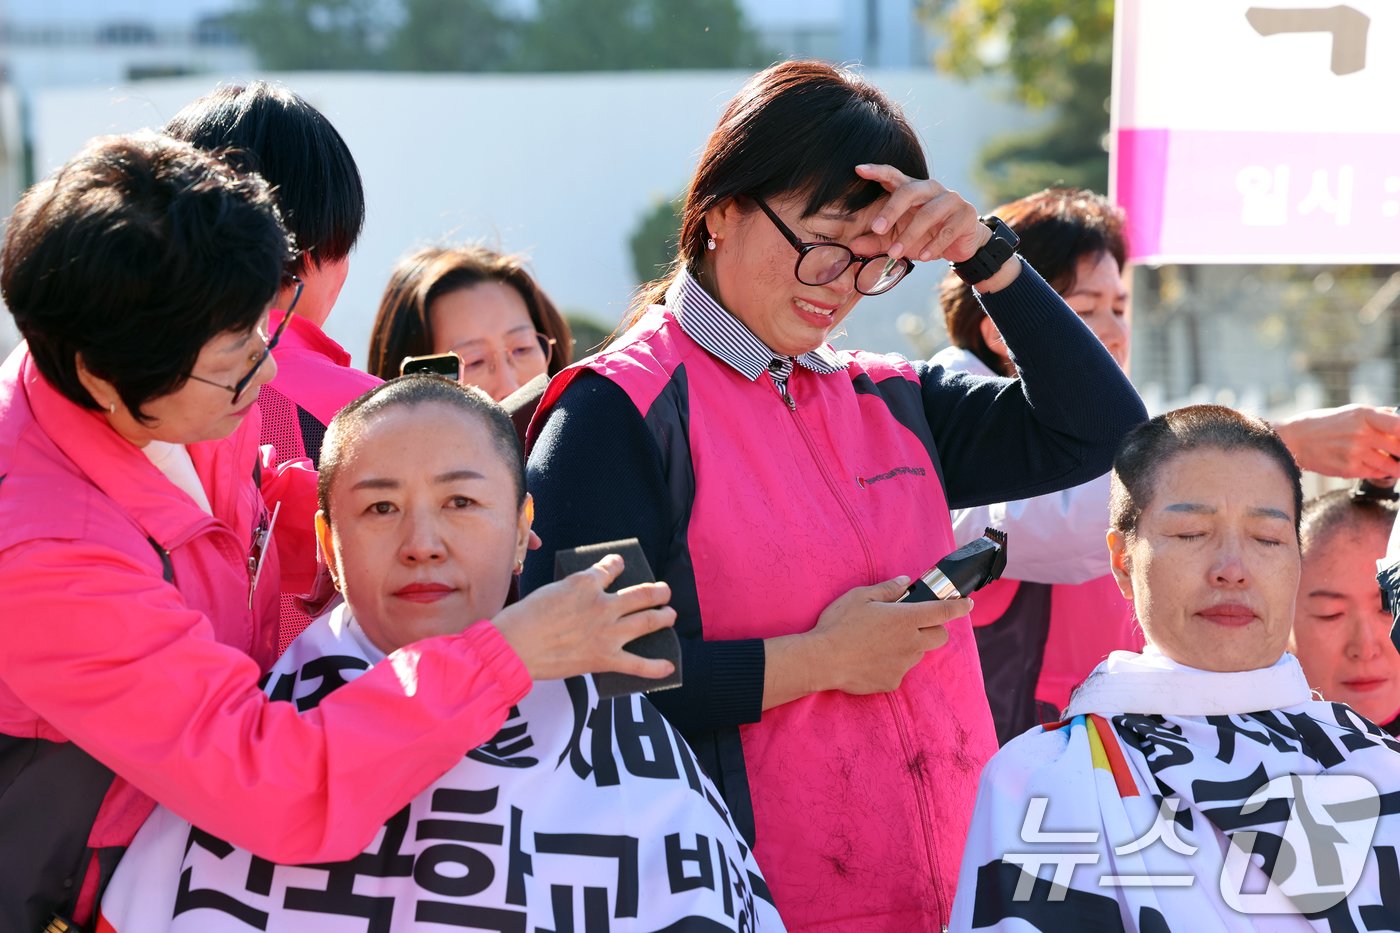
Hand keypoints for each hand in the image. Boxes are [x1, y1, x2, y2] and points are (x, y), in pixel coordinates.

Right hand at [492, 554, 675, 681]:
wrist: (514, 646)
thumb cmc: (524, 617)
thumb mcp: (551, 590)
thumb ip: (574, 591)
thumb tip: (585, 595)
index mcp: (586, 582)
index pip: (611, 568)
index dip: (618, 564)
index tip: (620, 564)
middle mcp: (603, 604)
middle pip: (642, 594)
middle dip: (658, 592)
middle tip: (664, 592)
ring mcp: (607, 632)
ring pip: (647, 622)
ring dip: (663, 618)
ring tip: (670, 616)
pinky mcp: (604, 658)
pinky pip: (638, 665)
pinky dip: (656, 667)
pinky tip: (670, 667)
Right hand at [809, 576, 971, 694]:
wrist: (822, 660)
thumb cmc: (839, 624)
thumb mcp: (860, 597)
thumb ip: (887, 590)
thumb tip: (904, 582)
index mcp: (905, 618)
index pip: (942, 611)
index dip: (959, 606)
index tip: (967, 603)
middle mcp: (910, 643)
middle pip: (939, 637)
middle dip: (933, 628)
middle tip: (911, 623)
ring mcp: (903, 665)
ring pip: (917, 653)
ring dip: (908, 646)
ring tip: (879, 642)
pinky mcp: (892, 682)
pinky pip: (899, 670)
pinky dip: (891, 664)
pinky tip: (870, 659)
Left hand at [850, 164, 987, 263]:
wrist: (962, 244)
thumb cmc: (925, 236)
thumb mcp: (897, 239)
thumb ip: (876, 241)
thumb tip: (852, 246)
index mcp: (912, 189)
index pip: (893, 175)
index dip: (877, 171)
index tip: (859, 169)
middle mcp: (931, 189)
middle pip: (909, 191)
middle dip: (891, 210)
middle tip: (876, 228)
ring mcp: (950, 199)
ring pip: (927, 214)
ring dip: (909, 236)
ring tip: (895, 254)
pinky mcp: (965, 215)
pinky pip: (947, 230)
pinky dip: (933, 245)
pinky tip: (922, 257)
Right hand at [1272, 405, 1399, 479]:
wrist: (1294, 440)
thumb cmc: (1322, 424)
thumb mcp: (1350, 411)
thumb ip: (1377, 415)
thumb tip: (1398, 417)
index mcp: (1363, 415)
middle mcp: (1361, 433)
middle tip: (1398, 453)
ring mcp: (1355, 453)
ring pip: (1391, 465)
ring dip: (1397, 467)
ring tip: (1396, 465)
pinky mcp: (1349, 469)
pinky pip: (1376, 473)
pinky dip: (1381, 472)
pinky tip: (1376, 467)